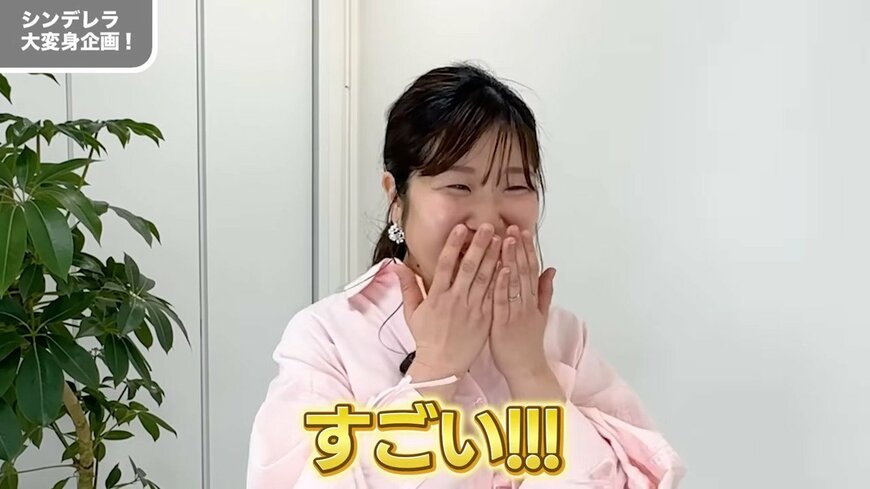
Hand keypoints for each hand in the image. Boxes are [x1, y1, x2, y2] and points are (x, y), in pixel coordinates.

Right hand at [391, 223, 501, 383]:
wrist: (442, 366)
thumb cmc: (427, 339)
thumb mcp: (412, 313)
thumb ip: (408, 287)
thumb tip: (398, 266)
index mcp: (437, 297)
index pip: (446, 265)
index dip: (454, 245)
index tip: (461, 228)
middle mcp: (455, 300)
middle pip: (469, 267)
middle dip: (479, 245)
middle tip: (488, 226)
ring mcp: (472, 310)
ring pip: (485, 279)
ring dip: (494, 258)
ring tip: (502, 240)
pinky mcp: (485, 319)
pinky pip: (494, 296)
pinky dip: (501, 281)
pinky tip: (509, 266)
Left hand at [490, 226, 558, 388]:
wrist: (526, 369)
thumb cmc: (529, 343)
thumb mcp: (541, 315)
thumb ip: (545, 291)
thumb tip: (551, 269)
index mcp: (533, 301)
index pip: (532, 270)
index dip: (528, 250)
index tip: (523, 232)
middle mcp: (526, 304)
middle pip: (524, 271)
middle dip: (518, 248)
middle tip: (513, 227)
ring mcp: (516, 313)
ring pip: (514, 282)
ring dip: (510, 259)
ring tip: (506, 239)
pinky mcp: (503, 323)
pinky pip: (503, 301)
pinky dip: (503, 284)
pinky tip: (501, 268)